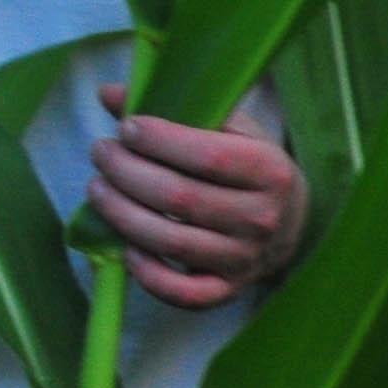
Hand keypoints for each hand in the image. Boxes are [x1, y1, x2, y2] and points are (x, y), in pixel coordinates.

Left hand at [91, 83, 306, 309]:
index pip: (208, 156)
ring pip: (173, 242)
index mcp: (270, 170)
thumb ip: (175, 107)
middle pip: (180, 198)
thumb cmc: (248, 165)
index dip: (159, 141)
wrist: (290, 222)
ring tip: (97, 189)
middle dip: (127, 172)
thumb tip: (109, 93)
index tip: (126, 128)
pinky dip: (148, 275)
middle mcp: (262, 218)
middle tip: (101, 152)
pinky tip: (126, 247)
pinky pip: (183, 294)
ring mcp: (245, 259)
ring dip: (122, 214)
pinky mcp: (228, 289)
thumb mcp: (228, 128)